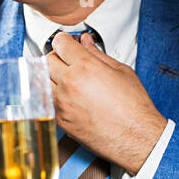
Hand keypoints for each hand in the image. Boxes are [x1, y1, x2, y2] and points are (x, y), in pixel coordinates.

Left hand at [46, 31, 166, 172]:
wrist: (136, 138)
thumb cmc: (134, 108)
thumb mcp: (121, 72)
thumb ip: (98, 54)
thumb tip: (86, 42)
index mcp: (86, 67)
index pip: (60, 43)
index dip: (64, 40)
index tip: (67, 43)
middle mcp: (70, 84)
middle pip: (48, 60)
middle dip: (57, 57)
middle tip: (68, 60)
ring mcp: (62, 103)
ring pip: (43, 80)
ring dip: (52, 76)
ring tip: (68, 79)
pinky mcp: (60, 119)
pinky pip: (47, 100)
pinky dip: (53, 94)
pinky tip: (68, 95)